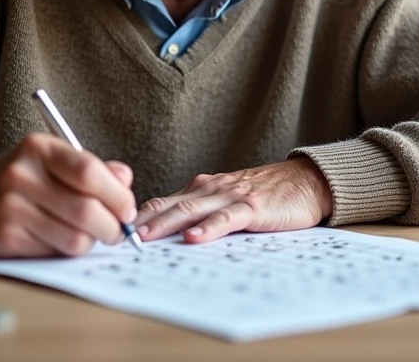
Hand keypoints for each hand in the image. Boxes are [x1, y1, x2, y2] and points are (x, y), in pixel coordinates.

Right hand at [0, 133, 136, 257]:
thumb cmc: (24, 180)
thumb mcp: (55, 161)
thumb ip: (95, 169)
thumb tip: (125, 180)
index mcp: (39, 148)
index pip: (90, 172)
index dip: (118, 196)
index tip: (129, 210)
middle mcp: (22, 175)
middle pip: (86, 210)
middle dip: (113, 227)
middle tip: (118, 232)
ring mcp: (10, 208)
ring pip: (74, 238)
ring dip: (91, 242)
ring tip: (90, 235)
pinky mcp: (5, 238)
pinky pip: (54, 253)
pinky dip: (66, 251)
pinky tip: (61, 240)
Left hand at [135, 157, 331, 244]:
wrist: (306, 181)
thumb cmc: (266, 195)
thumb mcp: (227, 202)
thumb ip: (201, 214)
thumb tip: (167, 237)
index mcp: (202, 189)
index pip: (162, 202)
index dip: (138, 216)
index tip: (112, 230)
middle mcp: (211, 189)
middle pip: (169, 204)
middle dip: (142, 221)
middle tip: (116, 236)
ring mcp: (231, 196)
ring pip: (191, 209)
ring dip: (166, 223)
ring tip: (145, 238)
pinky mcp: (252, 206)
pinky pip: (226, 218)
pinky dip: (209, 228)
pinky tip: (194, 238)